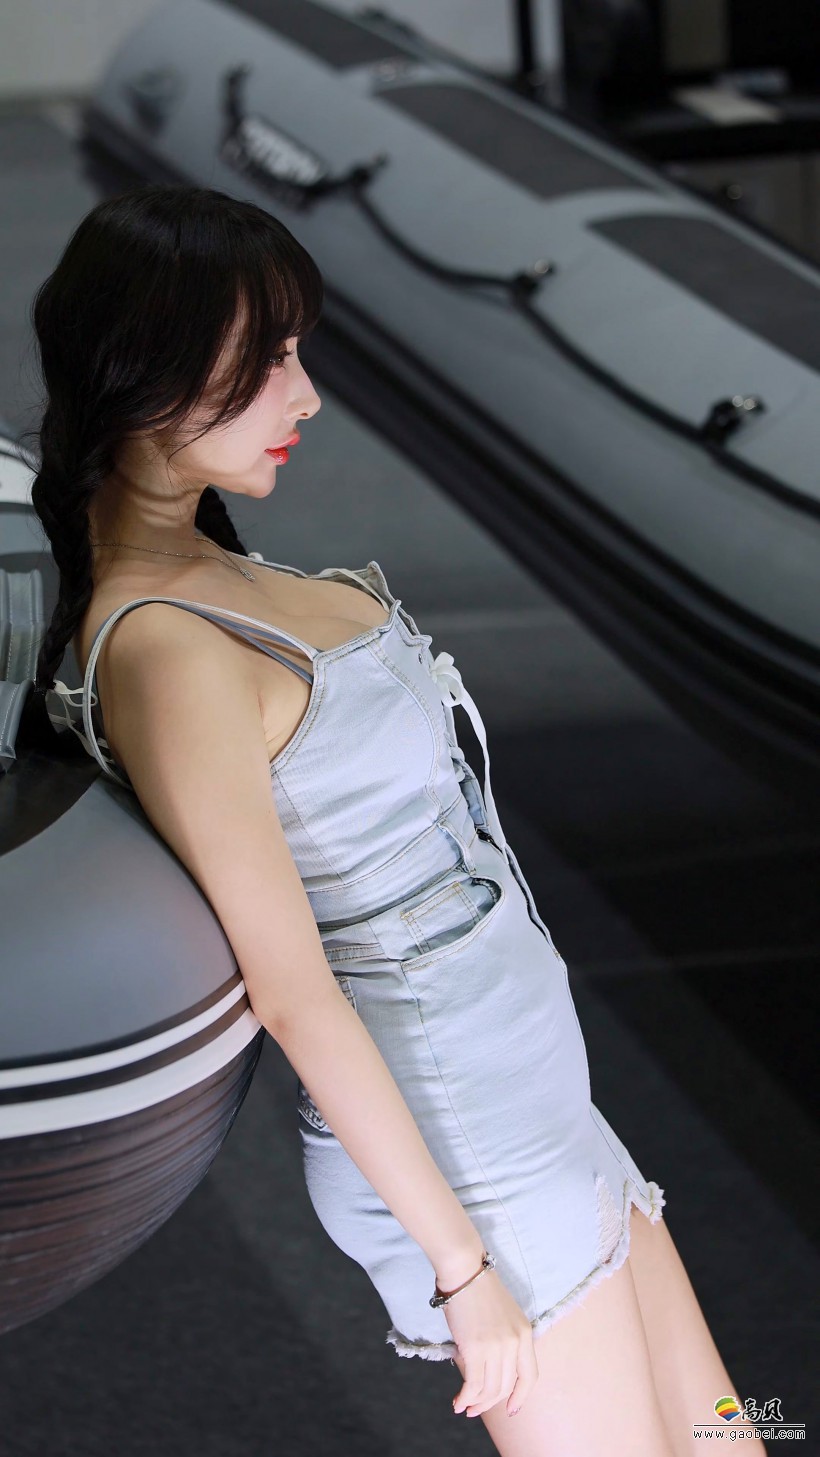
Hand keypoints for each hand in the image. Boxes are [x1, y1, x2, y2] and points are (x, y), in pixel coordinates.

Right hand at [443, 1265, 539, 1418]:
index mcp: (525, 1334)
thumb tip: (492, 1370)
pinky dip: (465, 1398)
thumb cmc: (479, 1290)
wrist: (465, 1271)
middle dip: (490, 1404)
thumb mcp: (504, 1316)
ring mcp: (497, 1347)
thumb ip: (505, 1341)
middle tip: (475, 1410)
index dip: (521, 1396)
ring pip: (490, 1390)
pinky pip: (474, 1385)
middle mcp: (515, 1342)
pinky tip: (457, 1401)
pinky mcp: (476, 1349)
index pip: (530, 1376)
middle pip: (506, 1386)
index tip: (511, 1409)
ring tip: (464, 1407)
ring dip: (476, 1403)